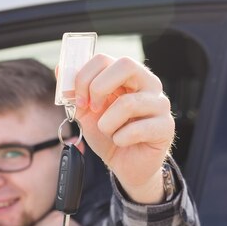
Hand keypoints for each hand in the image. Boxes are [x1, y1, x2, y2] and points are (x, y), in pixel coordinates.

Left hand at [73, 55, 173, 203]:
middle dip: (98, 87)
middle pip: (126, 65)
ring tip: (109, 132)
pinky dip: (120, 139)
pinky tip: (122, 142)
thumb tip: (60, 68)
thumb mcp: (86, 112)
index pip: (105, 59)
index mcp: (128, 75)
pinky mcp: (166, 127)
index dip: (85, 77)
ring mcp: (160, 104)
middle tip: (91, 109)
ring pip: (128, 103)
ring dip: (107, 123)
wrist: (126, 165)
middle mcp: (148, 83)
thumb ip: (75, 92)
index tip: (78, 99)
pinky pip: (137, 129)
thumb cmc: (109, 134)